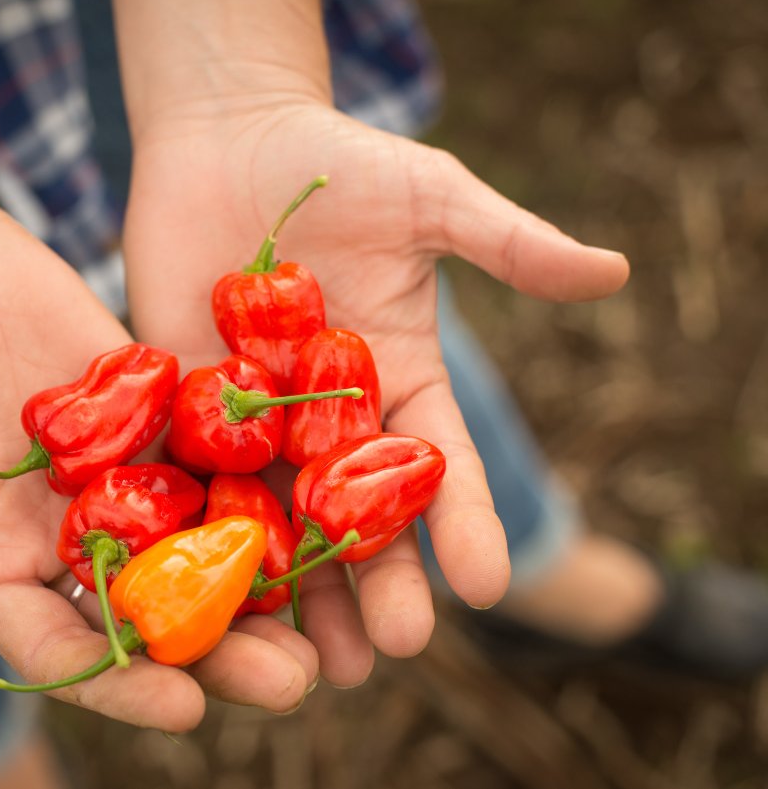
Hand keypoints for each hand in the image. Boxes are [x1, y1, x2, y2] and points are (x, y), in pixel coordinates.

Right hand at [0, 195, 316, 729]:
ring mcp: (115, 483)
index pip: (59, 648)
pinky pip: (208, 466)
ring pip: (192, 552)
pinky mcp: (151, 423)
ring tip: (322, 622)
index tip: (187, 708)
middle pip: (147, 616)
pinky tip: (318, 513)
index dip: (120, 684)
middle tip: (291, 683)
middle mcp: (62, 539)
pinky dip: (257, 493)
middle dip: (217, 651)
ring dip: (255, 590)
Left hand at [123, 101, 628, 685]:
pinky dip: (205, 531)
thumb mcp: (431, 197)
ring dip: (297, 589)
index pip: (438, 464)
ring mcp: (254, 418)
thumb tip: (612, 271)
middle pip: (360, 515)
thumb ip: (507, 242)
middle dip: (380, 581)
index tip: (484, 583)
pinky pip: (195, 475)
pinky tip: (210, 586)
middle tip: (391, 648)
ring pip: (280, 517)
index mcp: (397, 380)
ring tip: (311, 658)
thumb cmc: (337, 161)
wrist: (226, 138)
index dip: (464, 521)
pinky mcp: (183, 406)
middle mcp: (329, 418)